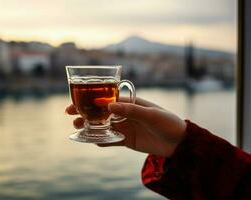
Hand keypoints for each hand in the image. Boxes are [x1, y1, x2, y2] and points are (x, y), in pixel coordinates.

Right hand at [65, 97, 186, 156]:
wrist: (179, 143)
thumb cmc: (168, 123)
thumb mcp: (150, 114)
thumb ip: (131, 110)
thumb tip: (109, 105)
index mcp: (130, 102)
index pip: (107, 98)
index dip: (92, 99)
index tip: (78, 101)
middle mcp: (125, 113)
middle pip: (101, 112)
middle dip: (86, 112)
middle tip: (71, 114)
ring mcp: (125, 127)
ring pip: (103, 125)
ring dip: (90, 125)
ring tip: (78, 127)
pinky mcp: (127, 140)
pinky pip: (111, 139)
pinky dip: (101, 140)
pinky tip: (91, 140)